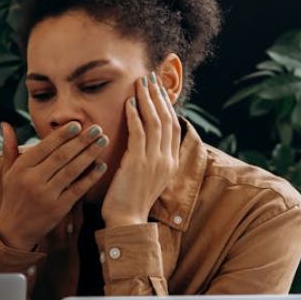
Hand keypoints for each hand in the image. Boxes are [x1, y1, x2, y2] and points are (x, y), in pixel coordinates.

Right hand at [0, 120, 109, 250]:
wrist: (14, 230)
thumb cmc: (13, 196)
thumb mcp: (8, 172)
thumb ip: (10, 147)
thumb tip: (6, 123)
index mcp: (21, 168)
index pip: (44, 147)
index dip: (62, 135)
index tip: (77, 124)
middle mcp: (32, 180)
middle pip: (61, 156)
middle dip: (81, 140)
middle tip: (97, 128)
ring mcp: (46, 196)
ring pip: (71, 170)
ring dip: (89, 154)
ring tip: (103, 141)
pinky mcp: (58, 209)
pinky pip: (78, 189)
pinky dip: (91, 177)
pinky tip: (102, 166)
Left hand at [101, 71, 181, 227]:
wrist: (127, 221)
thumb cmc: (131, 201)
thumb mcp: (148, 178)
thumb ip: (151, 160)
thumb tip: (146, 143)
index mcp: (171, 163)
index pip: (173, 127)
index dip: (167, 106)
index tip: (159, 90)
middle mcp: (166, 159)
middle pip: (167, 119)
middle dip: (159, 96)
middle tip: (151, 78)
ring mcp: (154, 160)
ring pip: (155, 122)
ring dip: (147, 100)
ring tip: (140, 83)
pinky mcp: (138, 162)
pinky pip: (139, 132)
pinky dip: (135, 115)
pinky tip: (128, 102)